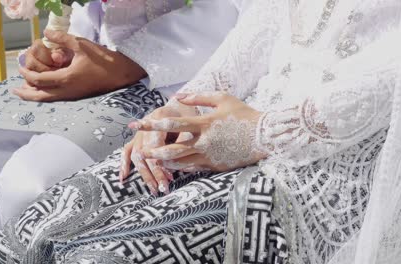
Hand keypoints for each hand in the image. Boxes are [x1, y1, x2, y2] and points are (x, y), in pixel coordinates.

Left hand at [14, 30, 146, 101]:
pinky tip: (45, 91)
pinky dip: (46, 96)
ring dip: (35, 97)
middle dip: (26, 93)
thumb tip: (46, 33)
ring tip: (26, 94)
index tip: (21, 67)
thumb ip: (62, 38)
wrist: (121, 74)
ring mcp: (73, 95)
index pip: (40, 79)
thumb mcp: (82, 45)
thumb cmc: (103, 60)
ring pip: (49, 100)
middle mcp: (68, 91)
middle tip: (15, 90)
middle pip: (40, 96)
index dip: (28, 74)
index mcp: (66, 78)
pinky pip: (57, 98)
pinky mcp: (79, 96)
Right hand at [120, 101, 197, 194]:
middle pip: (144, 154)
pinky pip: (126, 151)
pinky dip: (124, 164)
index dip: (161, 165)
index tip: (169, 179)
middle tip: (162, 189)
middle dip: (152, 174)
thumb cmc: (186, 115)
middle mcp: (145, 128)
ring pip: (136, 156)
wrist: (179, 103)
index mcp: (158, 122)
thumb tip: (181, 165)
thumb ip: (183, 141)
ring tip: (153, 189)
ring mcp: (139, 133)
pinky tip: (123, 178)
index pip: (155, 148)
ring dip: (144, 174)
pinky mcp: (136, 137)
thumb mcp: (189, 124)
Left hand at [132, 92, 267, 172]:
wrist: (264, 136)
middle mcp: (204, 142)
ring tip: (152, 161)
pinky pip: (193, 168)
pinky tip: (172, 167)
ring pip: (180, 163)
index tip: (136, 124)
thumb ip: (198, 97)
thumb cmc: (243, 114)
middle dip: (153, 151)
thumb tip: (178, 97)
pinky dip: (181, 167)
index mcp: (204, 124)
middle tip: (140, 151)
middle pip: (172, 149)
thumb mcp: (222, 99)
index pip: (172, 124)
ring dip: (164, 162)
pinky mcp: (215, 166)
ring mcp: (209, 156)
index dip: (151, 124)